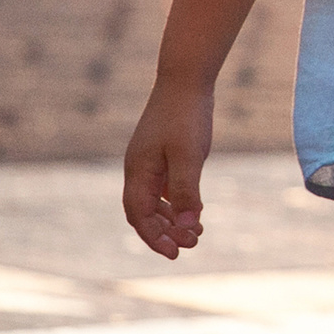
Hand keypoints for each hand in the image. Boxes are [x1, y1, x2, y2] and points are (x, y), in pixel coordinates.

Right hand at [122, 82, 213, 257]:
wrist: (186, 79)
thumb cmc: (186, 116)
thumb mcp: (189, 156)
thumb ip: (186, 191)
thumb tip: (186, 226)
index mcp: (138, 172)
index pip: (140, 217)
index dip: (155, 238)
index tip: (176, 254)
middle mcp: (138, 170)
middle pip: (143, 213)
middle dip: (164, 233)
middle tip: (192, 244)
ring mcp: (148, 162)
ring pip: (153, 202)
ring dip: (171, 220)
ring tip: (195, 233)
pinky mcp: (161, 154)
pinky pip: (162, 188)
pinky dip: (175, 203)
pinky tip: (195, 210)